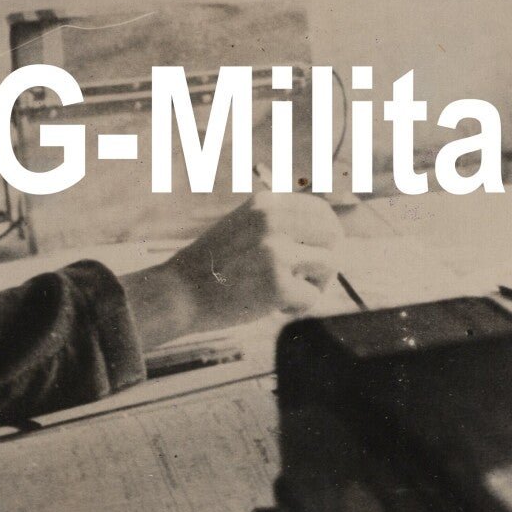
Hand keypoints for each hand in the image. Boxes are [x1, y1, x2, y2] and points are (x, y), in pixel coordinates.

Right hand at [126, 194, 341, 347]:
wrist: (178, 294)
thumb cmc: (214, 267)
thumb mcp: (246, 226)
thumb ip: (281, 224)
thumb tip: (333, 233)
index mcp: (267, 203)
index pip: (322, 211)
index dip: (328, 235)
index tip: (322, 253)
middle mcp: (273, 220)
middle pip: (334, 236)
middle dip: (326, 260)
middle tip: (307, 279)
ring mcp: (275, 250)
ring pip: (329, 265)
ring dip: (314, 284)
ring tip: (286, 292)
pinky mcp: (276, 284)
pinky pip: (312, 297)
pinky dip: (297, 307)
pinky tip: (274, 307)